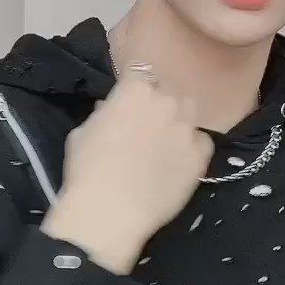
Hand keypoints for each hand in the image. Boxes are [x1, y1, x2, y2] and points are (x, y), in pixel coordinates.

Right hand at [43, 70, 213, 273]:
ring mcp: (187, 127)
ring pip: (189, 111)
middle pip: (168, 92)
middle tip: (145, 126)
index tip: (129, 99)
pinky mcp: (201, 155)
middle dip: (158, 104)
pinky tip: (178, 161)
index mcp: (135, 89)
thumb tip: (109, 110)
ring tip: (165, 142)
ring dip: (178, 120)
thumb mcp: (82, 133)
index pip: (140, 71)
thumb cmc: (87, 170)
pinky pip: (202, 141)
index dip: (135, 85)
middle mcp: (166, 101)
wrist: (110, 212)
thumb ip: (102, 114)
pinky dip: (192, 146)